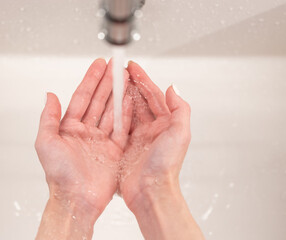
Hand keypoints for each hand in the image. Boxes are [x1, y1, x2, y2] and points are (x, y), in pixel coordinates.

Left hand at [34, 59, 131, 239]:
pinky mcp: (114, 150)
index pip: (82, 97)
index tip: (98, 65)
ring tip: (126, 78)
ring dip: (119, 94)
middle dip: (108, 82)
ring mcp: (101, 140)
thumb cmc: (59, 175)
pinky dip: (127, 114)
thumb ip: (48, 118)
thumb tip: (50, 95)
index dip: (91, 80)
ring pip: (112, 111)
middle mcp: (86, 132)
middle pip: (99, 100)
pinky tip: (131, 100)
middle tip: (116, 66)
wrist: (77, 199)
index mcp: (69, 128)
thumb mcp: (46, 143)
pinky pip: (122, 128)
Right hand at [120, 61, 190, 207]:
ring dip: (120, 96)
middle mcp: (151, 129)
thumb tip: (174, 88)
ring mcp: (137, 137)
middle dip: (129, 84)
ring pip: (127, 110)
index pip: (154, 95)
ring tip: (111, 83)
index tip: (133, 67)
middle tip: (118, 72)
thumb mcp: (179, 134)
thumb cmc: (166, 166)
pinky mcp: (124, 147)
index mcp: (165, 124)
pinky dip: (112, 114)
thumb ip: (180, 110)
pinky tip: (106, 105)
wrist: (150, 192)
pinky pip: (118, 125)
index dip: (143, 79)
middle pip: (139, 100)